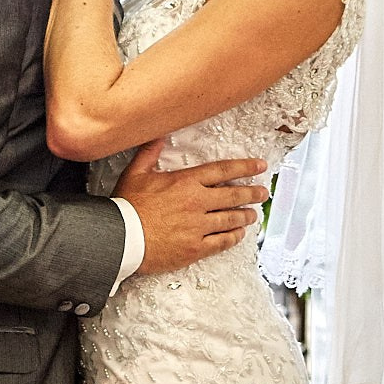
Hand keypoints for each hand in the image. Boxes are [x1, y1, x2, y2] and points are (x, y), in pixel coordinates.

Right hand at [112, 138, 269, 276]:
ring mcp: (198, 227)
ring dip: (246, 216)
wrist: (120, 239)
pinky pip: (222, 242)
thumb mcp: (136, 173)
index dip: (245, 167)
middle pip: (234, 196)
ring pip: (232, 219)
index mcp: (186, 182)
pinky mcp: (195, 248)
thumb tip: (158, 135)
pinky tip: (239, 235)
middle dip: (252, 193)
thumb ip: (149, 153)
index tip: (260, 166)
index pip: (223, 171)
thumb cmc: (126, 206)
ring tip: (253, 215)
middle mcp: (197, 202)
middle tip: (263, 193)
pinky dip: (234, 237)